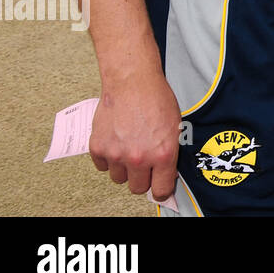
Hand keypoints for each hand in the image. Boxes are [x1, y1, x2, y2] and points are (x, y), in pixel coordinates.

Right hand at [89, 72, 181, 201]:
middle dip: (142, 177)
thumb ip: (169, 154)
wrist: (132, 82)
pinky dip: (108, 158)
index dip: (161, 189)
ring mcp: (116, 155)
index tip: (160, 187)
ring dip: (124, 168)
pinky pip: (103, 166)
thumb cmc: (156, 99)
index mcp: (163, 154)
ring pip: (119, 178)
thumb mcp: (175, 127)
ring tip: (129, 147)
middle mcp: (139, 158)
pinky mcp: (98, 148)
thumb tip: (166, 175)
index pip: (161, 190)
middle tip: (144, 162)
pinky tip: (117, 141)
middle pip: (138, 188)